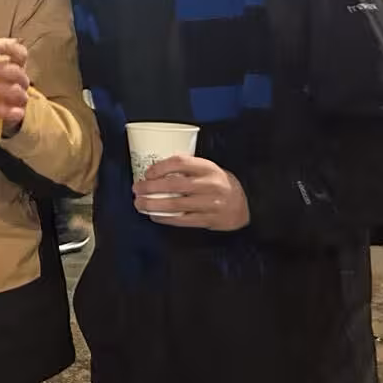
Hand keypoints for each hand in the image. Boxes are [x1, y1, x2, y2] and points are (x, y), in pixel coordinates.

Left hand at [133, 155, 250, 230]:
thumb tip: (155, 170)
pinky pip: (182, 220)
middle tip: (136, 189)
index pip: (180, 162)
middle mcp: (209, 184)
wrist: (246, 204)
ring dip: (152, 205)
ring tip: (139, 204)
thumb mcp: (208, 170)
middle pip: (173, 185)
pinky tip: (154, 216)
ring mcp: (209, 203)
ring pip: (175, 204)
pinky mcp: (208, 219)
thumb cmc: (219, 184)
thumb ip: (187, 169)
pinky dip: (165, 218)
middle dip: (150, 187)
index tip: (147, 173)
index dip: (160, 167)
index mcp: (207, 168)